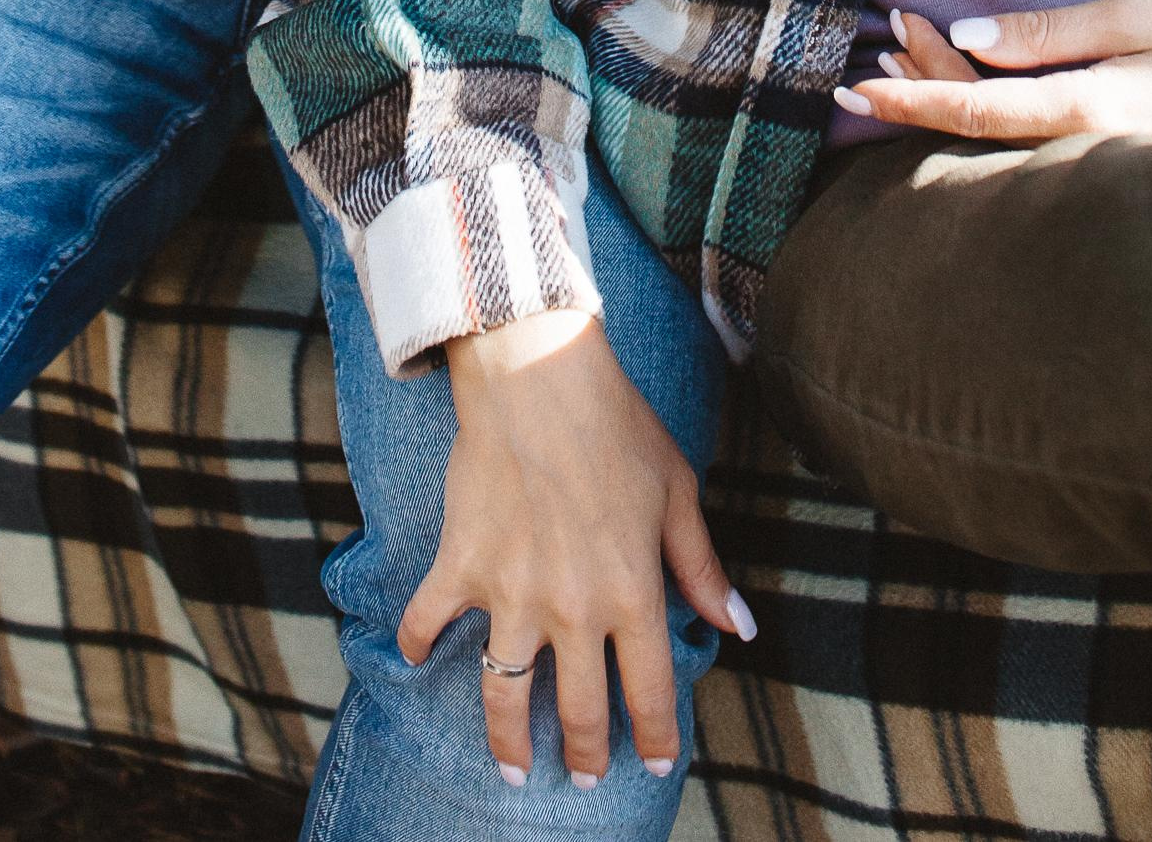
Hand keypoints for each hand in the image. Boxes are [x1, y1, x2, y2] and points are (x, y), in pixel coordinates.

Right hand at [404, 307, 751, 785]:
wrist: (538, 373)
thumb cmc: (616, 424)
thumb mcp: (677, 491)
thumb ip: (701, 567)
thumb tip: (738, 627)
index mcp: (632, 592)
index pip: (650, 693)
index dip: (657, 739)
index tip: (657, 765)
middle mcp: (572, 607)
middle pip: (580, 712)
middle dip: (586, 758)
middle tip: (584, 779)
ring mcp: (511, 593)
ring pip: (505, 696)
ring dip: (508, 742)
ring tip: (513, 769)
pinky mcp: (460, 565)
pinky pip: (429, 620)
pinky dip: (416, 642)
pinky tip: (414, 658)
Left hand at [832, 0, 1151, 151]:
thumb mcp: (1134, 19)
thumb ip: (1049, 33)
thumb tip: (968, 36)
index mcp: (1087, 114)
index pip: (978, 110)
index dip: (914, 97)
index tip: (864, 84)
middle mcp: (1077, 154)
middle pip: (976, 125)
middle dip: (921, 83)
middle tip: (882, 38)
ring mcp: (1087, 167)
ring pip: (996, 135)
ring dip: (945, 90)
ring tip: (899, 45)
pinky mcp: (1095, 163)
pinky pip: (1024, 139)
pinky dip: (983, 104)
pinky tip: (961, 71)